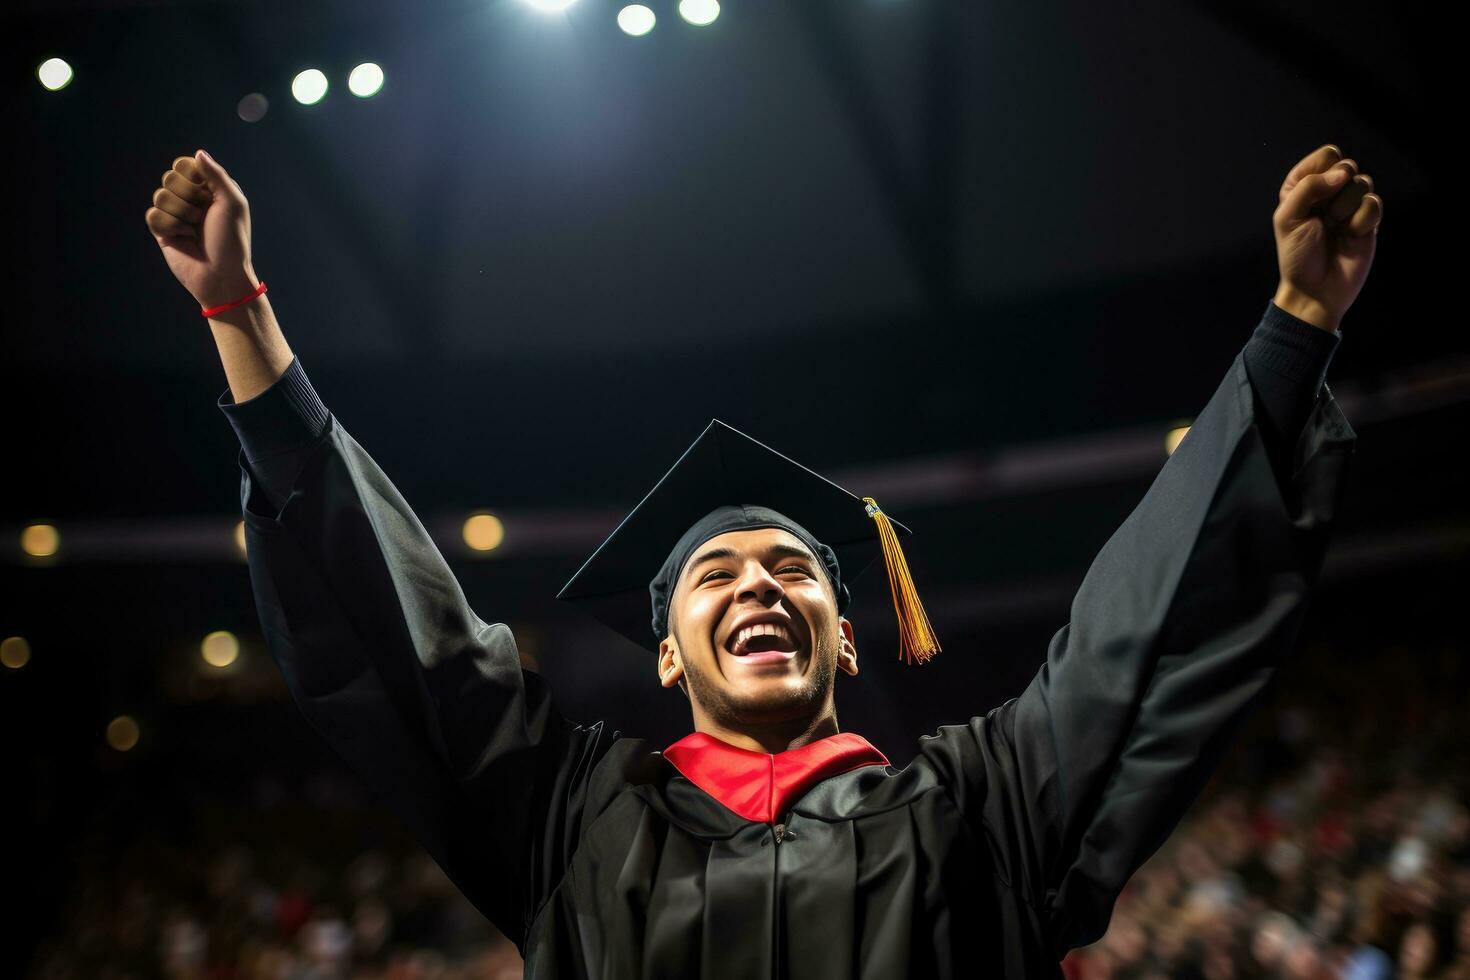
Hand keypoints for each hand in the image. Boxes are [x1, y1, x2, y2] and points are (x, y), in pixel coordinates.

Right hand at [144, 150, 258, 308]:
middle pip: (170, 178)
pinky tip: (183, 239)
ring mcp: (175, 214)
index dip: (191, 175)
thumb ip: (216, 175)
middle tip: (203, 217)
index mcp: (208, 189)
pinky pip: (152, 215)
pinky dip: (169, 227)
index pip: (185, 164)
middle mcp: (190, 199)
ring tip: (195, 231)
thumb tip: (198, 153)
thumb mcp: (233, 203)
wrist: (220, 275)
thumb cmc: (232, 240)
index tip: (205, 191)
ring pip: (160, 196)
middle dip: (188, 198)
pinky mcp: (162, 230)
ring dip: (180, 215)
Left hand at [1272, 143, 1382, 331]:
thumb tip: (1343, 173)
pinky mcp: (1369, 220)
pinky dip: (1362, 220)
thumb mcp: (1288, 218)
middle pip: (1347, 165)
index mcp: (1305, 185)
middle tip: (1323, 216)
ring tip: (1335, 228)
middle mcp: (1329, 191)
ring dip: (1346, 207)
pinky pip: (1375, 203)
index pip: (1327, 155)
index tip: (1311, 195)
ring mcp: (1351, 205)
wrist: (1317, 289)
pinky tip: (1351, 235)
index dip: (1323, 170)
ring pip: (1363, 182)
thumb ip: (1308, 187)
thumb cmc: (1297, 255)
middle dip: (1335, 190)